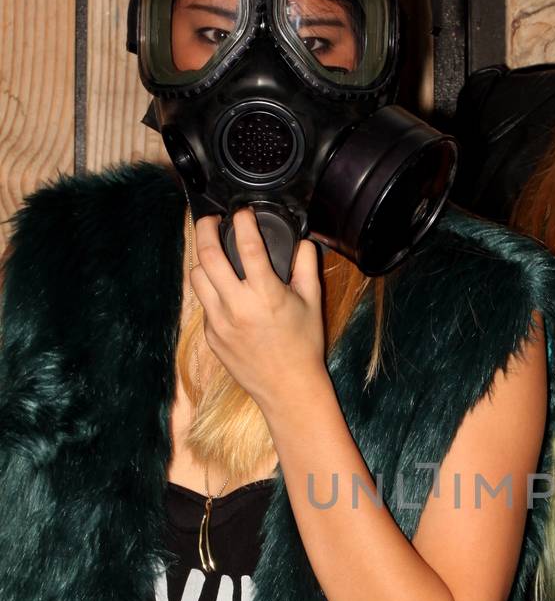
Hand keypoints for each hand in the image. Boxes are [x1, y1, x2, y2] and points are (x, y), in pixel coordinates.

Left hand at [189, 207, 324, 415]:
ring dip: (203, 261)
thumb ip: (306, 267)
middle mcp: (237, 306)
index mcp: (266, 294)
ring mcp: (219, 322)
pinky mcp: (211, 336)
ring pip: (197, 277)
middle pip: (208, 255)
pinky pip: (203, 304)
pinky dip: (211, 292)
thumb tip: (304, 242)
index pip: (247, 246)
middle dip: (206, 229)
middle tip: (211, 221)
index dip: (242, 221)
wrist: (288, 388)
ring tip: (214, 257)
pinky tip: (225, 293)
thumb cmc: (303, 346)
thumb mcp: (312, 303)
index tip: (241, 212)